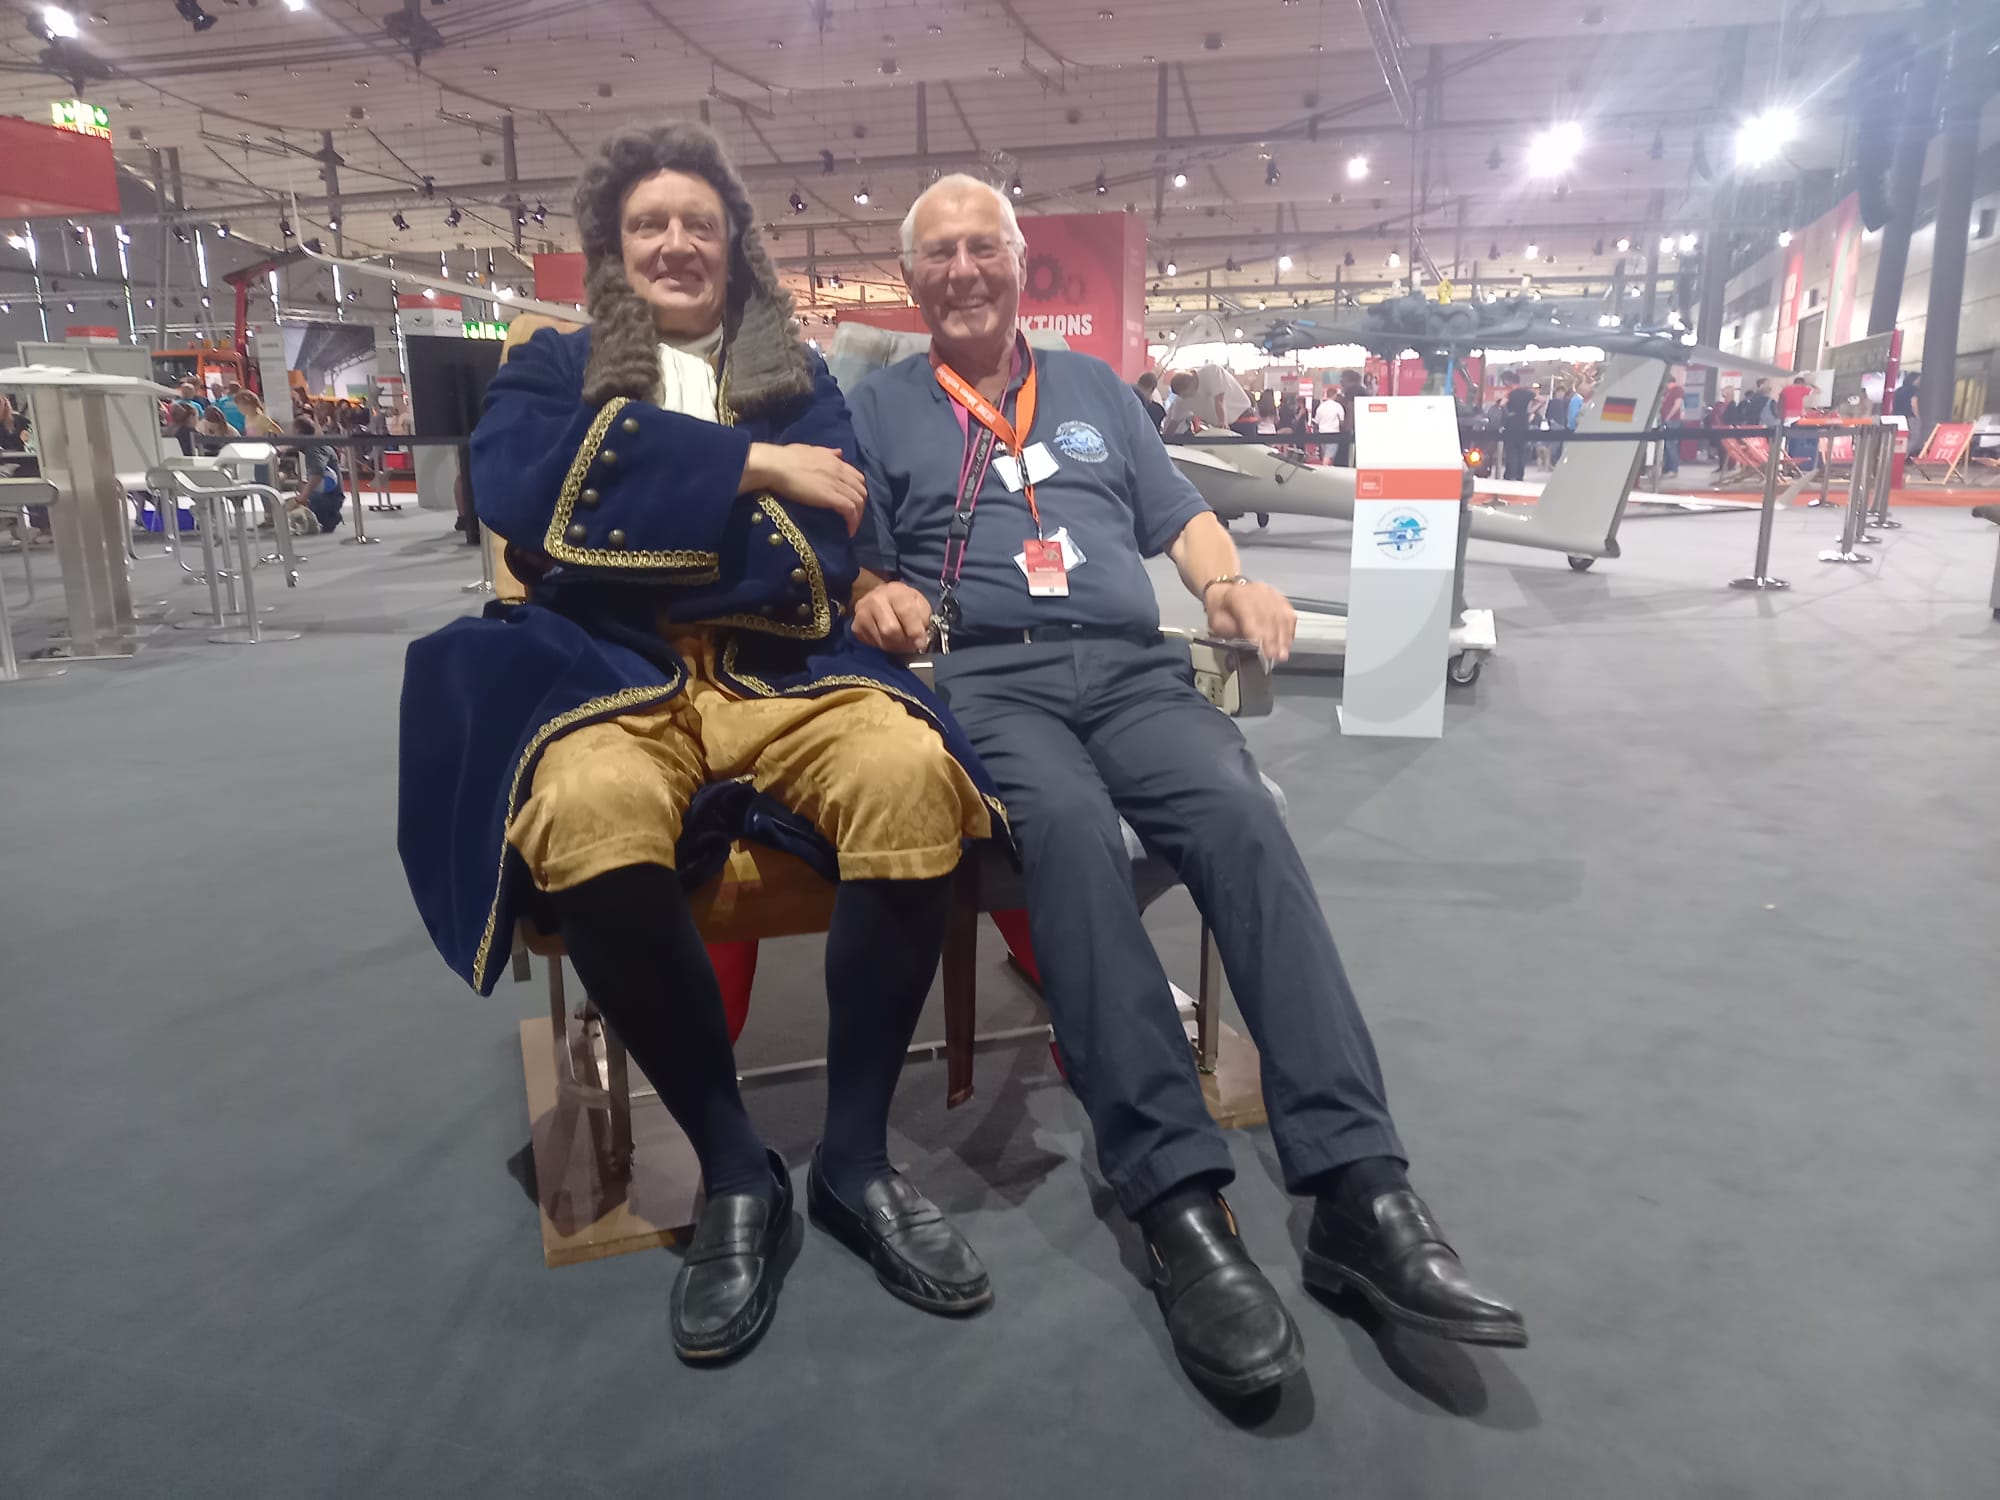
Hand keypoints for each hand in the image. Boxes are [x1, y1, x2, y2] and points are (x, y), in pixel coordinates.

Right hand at [743, 442, 865, 534]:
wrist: (775, 465)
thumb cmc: (786, 457)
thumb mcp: (811, 450)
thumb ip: (827, 453)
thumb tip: (839, 453)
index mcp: (835, 461)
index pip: (857, 477)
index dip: (858, 491)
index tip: (852, 501)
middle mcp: (840, 471)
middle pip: (862, 490)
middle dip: (860, 505)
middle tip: (852, 517)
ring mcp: (836, 484)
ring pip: (859, 501)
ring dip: (858, 516)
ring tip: (851, 527)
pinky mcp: (831, 496)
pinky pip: (850, 510)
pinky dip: (852, 521)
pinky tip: (848, 530)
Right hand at [851, 580, 934, 653]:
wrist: (878, 597)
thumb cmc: (902, 601)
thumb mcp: (918, 603)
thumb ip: (923, 617)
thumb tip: (920, 638)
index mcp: (895, 591)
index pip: (905, 612)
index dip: (915, 631)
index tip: (921, 644)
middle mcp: (875, 599)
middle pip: (891, 629)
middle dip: (904, 642)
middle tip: (910, 645)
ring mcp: (862, 612)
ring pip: (882, 640)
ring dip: (895, 647)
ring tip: (900, 643)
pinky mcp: (856, 626)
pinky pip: (872, 644)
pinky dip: (883, 646)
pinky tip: (887, 639)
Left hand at [1204, 579, 1294, 665]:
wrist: (1226, 594)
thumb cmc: (1222, 610)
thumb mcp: (1218, 624)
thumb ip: (1233, 632)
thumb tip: (1251, 642)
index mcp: (1237, 596)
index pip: (1252, 615)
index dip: (1260, 634)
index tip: (1265, 650)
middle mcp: (1256, 591)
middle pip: (1269, 616)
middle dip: (1274, 639)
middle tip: (1276, 656)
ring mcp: (1269, 593)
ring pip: (1281, 615)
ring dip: (1284, 637)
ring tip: (1283, 652)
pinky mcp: (1279, 597)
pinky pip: (1289, 613)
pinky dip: (1289, 629)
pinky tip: (1288, 641)